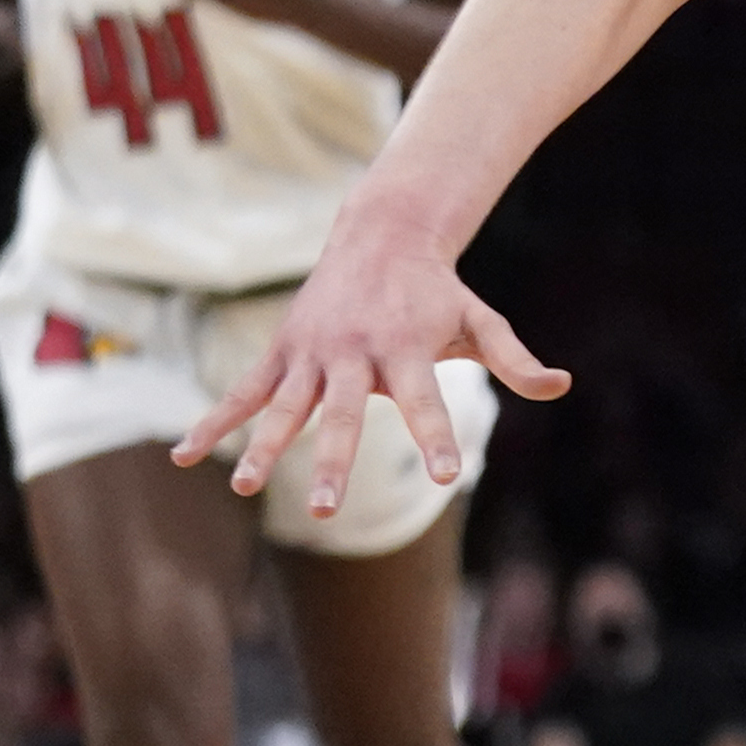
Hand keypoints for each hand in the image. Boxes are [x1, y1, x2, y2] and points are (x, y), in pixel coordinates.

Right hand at [175, 217, 567, 520]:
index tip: (447, 476)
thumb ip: (515, 359)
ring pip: (282, 405)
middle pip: (342, 414)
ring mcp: (311, 352)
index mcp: (405, 349)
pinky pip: (244, 391)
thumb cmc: (437, 291)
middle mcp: (354, 352)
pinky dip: (216, 421)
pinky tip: (185, 456)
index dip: (437, 438)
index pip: (426, 402)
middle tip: (322, 509)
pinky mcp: (282, 352)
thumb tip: (560, 386)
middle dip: (330, 461)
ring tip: (241, 487)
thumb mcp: (481, 321)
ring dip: (261, 446)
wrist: (382, 235)